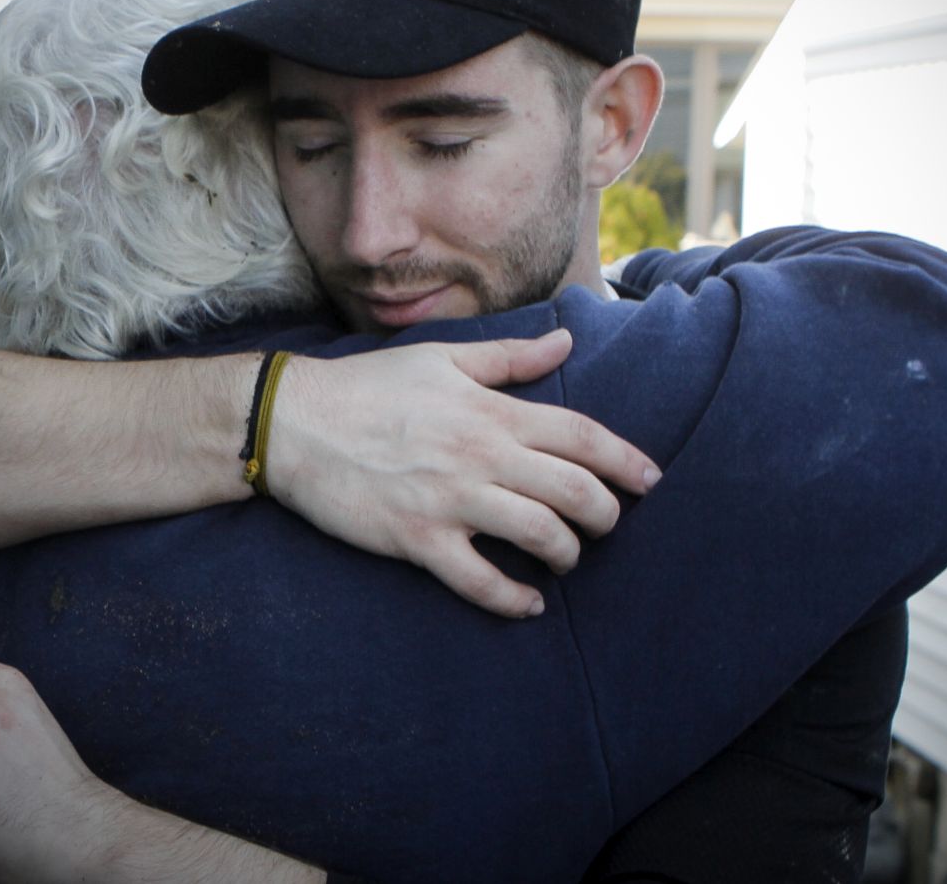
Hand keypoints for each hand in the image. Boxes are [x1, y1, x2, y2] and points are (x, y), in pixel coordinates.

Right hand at [267, 329, 660, 618]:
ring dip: (568, 554)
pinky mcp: (419, 539)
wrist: (295, 422)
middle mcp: (481, 455)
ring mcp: (451, 501)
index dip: (625, 460)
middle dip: (606, 515)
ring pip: (540, 535)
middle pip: (574, 491)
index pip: (580, 436)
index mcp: (491, 411)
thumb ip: (510, 357)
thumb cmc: (370, 386)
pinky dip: (513, 599)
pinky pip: (480, 580)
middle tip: (608, 524)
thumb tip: (565, 343)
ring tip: (567, 557)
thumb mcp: (444, 358)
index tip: (651, 480)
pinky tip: (528, 604)